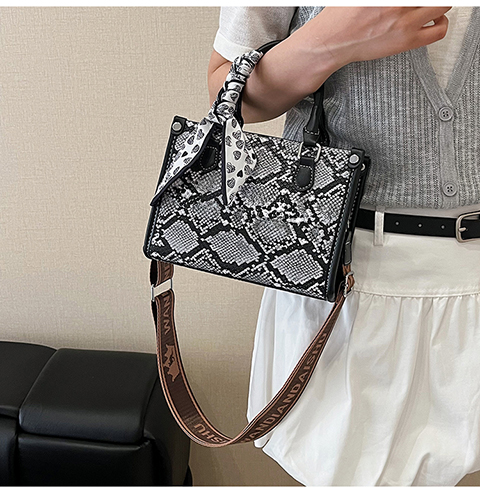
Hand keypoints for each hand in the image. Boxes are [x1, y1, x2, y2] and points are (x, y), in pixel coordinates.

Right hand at [304, 7, 451, 68]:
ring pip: (443, 4)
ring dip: (439, 3)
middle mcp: (401, 2)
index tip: (413, 0)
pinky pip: (438, 31)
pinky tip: (434, 20)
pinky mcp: (407, 40)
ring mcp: (406, 21)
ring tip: (432, 5)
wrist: (332, 42)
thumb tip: (390, 1)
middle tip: (423, 0)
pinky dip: (442, 23)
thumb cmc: (341, 17)